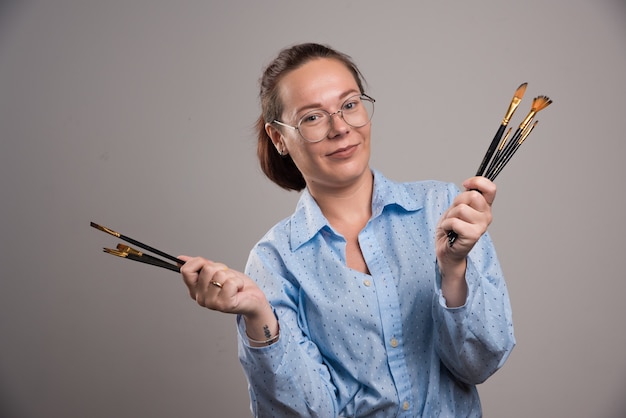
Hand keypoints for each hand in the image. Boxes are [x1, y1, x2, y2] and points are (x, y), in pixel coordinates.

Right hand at [178, 256, 269, 317]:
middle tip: (227, 278)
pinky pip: (230, 282)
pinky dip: (238, 282)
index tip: (208, 264)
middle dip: (221, 268)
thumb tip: (180, 259)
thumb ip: (199, 266)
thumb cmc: (235, 287)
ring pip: (220, 275)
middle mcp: (200, 298)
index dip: (199, 262)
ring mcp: (211, 303)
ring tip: (234, 285)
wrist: (253, 300)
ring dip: (231, 276)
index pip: (186, 270)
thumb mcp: (216, 272)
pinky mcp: (224, 305)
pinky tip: (238, 290)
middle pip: (207, 269)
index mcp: (195, 290)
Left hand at [434, 177, 495, 306]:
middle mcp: (487, 216)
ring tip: (452, 225)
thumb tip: (469, 184)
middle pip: (472, 196)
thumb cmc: (451, 229)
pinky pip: (455, 222)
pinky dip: (446, 225)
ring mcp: (481, 226)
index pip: (490, 188)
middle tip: (454, 214)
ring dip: (450, 216)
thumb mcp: (458, 207)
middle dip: (457, 202)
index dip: (477, 181)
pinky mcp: (473, 236)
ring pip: (461, 209)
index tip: (465, 184)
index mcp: (484, 207)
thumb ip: (466, 197)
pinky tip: (449, 232)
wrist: (446, 250)